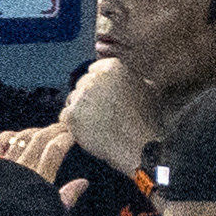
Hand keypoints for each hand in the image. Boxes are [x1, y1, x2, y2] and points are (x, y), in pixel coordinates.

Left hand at [0, 119, 82, 198]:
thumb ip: (67, 198)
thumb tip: (83, 182)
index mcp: (39, 182)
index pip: (55, 149)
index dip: (66, 138)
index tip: (75, 135)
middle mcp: (21, 169)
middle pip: (40, 139)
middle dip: (54, 130)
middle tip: (64, 126)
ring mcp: (3, 166)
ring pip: (21, 138)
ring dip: (34, 131)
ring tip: (44, 132)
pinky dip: (8, 136)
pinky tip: (15, 136)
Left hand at [57, 57, 159, 173]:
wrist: (139, 147)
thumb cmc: (146, 121)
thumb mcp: (149, 91)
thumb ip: (134, 79)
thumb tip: (132, 79)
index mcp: (113, 67)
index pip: (93, 71)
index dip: (99, 87)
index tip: (106, 101)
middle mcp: (96, 78)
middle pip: (81, 84)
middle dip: (88, 98)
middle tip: (103, 115)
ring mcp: (83, 95)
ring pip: (73, 99)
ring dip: (81, 111)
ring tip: (98, 124)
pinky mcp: (73, 114)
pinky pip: (66, 116)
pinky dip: (74, 125)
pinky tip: (90, 132)